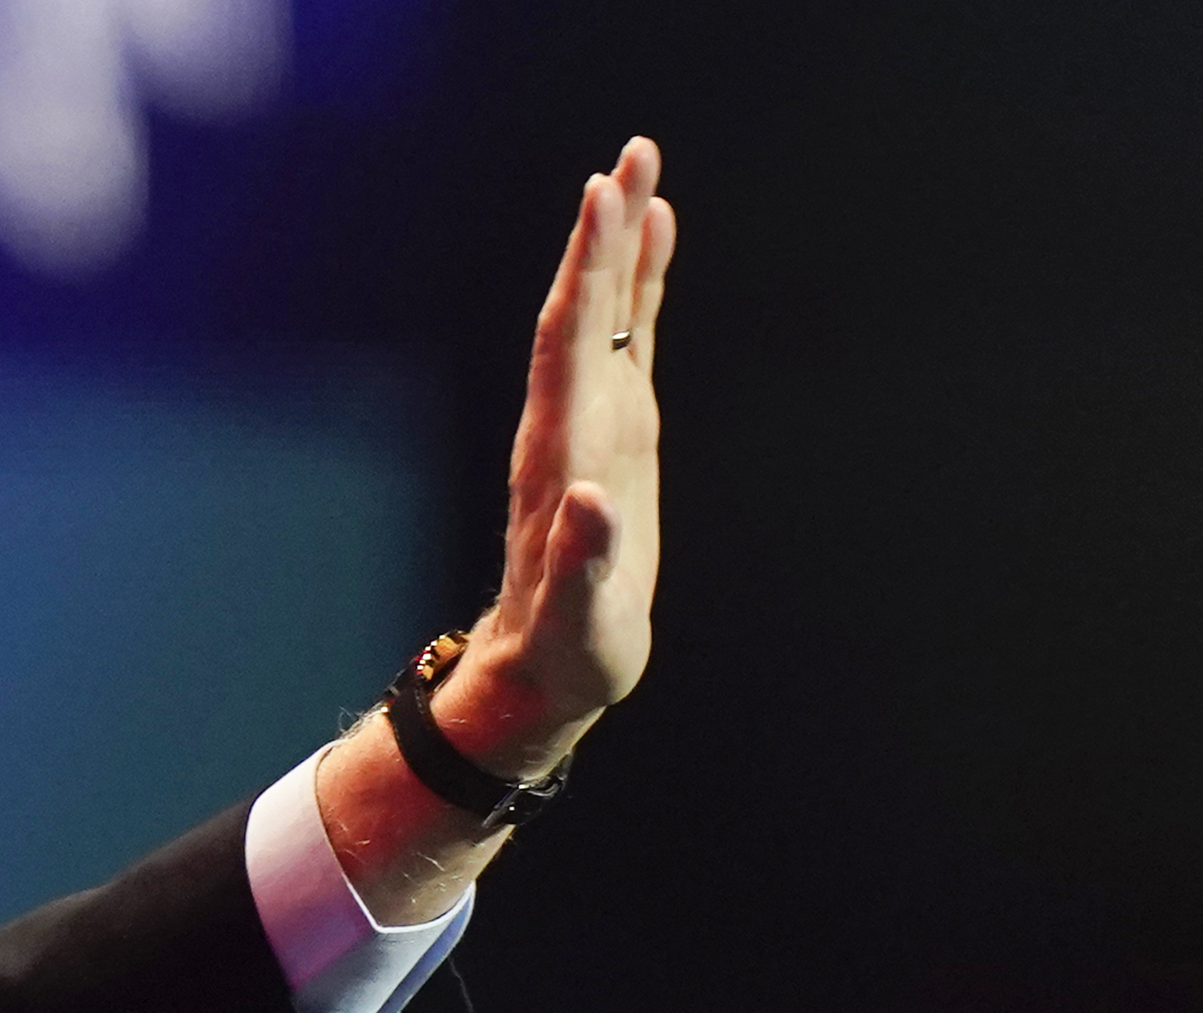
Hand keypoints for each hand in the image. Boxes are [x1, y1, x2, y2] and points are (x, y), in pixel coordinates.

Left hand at [441, 137, 674, 780]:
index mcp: (560, 456)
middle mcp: (570, 425)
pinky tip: (656, 234)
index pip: (571, 345)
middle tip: (632, 152)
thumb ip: (582, 563)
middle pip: (586, 310)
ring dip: (622, 244)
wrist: (546, 670)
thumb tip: (591, 503)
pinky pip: (631, 341)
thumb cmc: (565, 652)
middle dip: (606, 234)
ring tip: (641, 169)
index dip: (590, 273)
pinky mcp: (618, 435)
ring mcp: (593, 424)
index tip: (603, 200)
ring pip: (608, 315)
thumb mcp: (577, 620)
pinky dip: (644, 286)